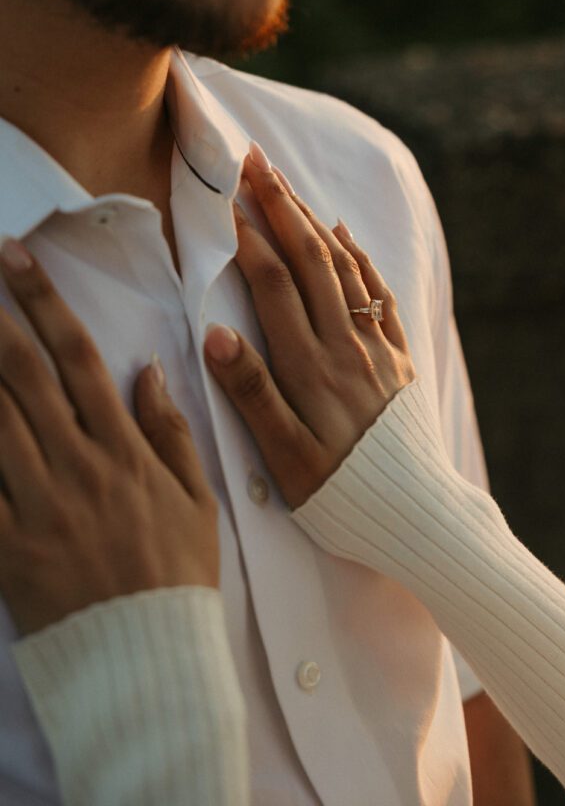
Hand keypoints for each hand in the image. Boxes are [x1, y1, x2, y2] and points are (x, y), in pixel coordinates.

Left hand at [0, 240, 217, 636]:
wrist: (146, 653)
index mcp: (124, 449)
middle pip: (24, 376)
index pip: (79, 359)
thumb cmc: (176, 572)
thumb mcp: (197, 498)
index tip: (19, 259)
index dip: (46, 304)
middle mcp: (76, 465)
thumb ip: (170, 430)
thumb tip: (149, 370)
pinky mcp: (5, 545)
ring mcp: (36, 505)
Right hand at [203, 148, 415, 508]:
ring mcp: (378, 348)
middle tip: (254, 160)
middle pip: (310, 259)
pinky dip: (359, 258)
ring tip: (286, 185)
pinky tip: (344, 235)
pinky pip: (380, 293)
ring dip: (312, 220)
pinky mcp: (400, 359)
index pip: (273, 284)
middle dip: (280, 206)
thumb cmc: (342, 494)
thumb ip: (252, 395)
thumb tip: (216, 335)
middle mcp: (346, 345)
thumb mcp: (286, 458)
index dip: (248, 236)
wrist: (418, 513)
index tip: (224, 196)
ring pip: (343, 267)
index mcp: (311, 367)